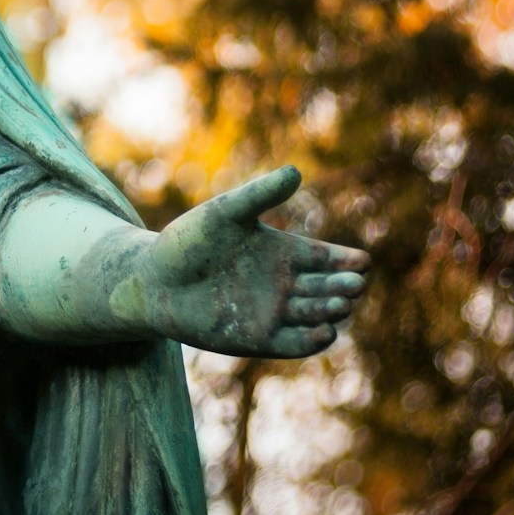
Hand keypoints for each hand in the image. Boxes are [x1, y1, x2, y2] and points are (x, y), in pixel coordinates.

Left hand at [142, 166, 368, 358]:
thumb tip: (296, 171)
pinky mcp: (258, 339)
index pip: (327, 258)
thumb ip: (259, 194)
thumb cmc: (187, 242)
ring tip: (340, 304)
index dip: (347, 260)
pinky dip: (311, 341)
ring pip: (316, 315)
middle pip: (328, 287)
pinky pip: (293, 343)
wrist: (152, 280)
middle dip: (344, 286)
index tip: (362, 261)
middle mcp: (284, 284)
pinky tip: (324, 333)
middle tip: (354, 283)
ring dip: (331, 311)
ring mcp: (273, 313)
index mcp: (283, 252)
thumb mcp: (225, 214)